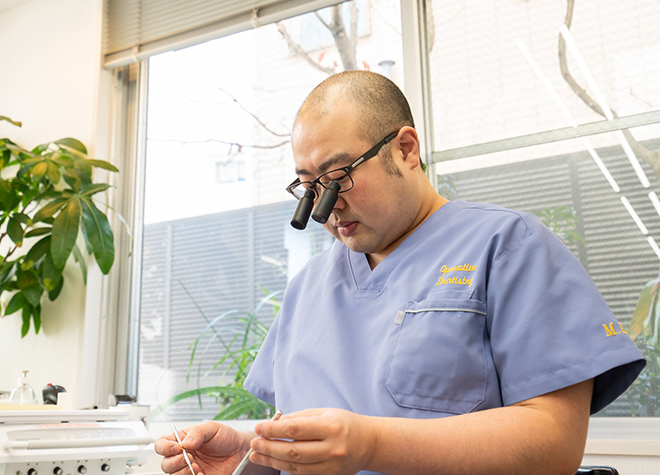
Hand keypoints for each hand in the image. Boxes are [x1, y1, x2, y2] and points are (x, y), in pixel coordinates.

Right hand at [155, 421, 250, 474]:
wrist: (240, 452)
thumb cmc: (225, 437)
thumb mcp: (212, 428)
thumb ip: (197, 432)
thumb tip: (185, 443)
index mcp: (181, 441)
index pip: (162, 445)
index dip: (165, 447)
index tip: (177, 448)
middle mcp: (183, 456)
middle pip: (165, 464)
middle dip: (175, 462)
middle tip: (189, 458)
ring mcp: (188, 469)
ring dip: (183, 472)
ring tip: (197, 467)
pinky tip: (202, 473)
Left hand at [249, 408, 375, 474]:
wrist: (368, 443)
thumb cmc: (344, 423)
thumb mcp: (324, 413)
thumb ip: (299, 418)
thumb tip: (274, 424)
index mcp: (331, 427)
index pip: (295, 430)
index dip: (273, 430)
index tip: (258, 428)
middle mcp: (332, 448)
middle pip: (293, 451)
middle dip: (269, 448)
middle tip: (253, 444)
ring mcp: (331, 465)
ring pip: (295, 466)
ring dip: (273, 461)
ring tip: (257, 455)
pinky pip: (303, 474)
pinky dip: (286, 468)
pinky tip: (274, 462)